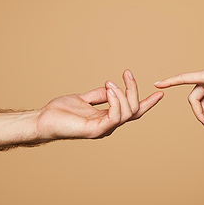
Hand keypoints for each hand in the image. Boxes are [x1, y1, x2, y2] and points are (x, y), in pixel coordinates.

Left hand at [37, 70, 163, 139]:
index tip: (160, 93)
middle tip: (127, 73)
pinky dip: (115, 102)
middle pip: (133, 110)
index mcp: (107, 118)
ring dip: (123, 94)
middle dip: (134, 90)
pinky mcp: (96, 130)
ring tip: (111, 82)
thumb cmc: (60, 111)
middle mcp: (109, 125)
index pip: (132, 111)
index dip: (147, 103)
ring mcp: (104, 129)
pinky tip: (110, 90)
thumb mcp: (83, 98)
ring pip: (127, 113)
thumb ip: (99, 95)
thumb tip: (111, 87)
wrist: (43, 120)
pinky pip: (115, 117)